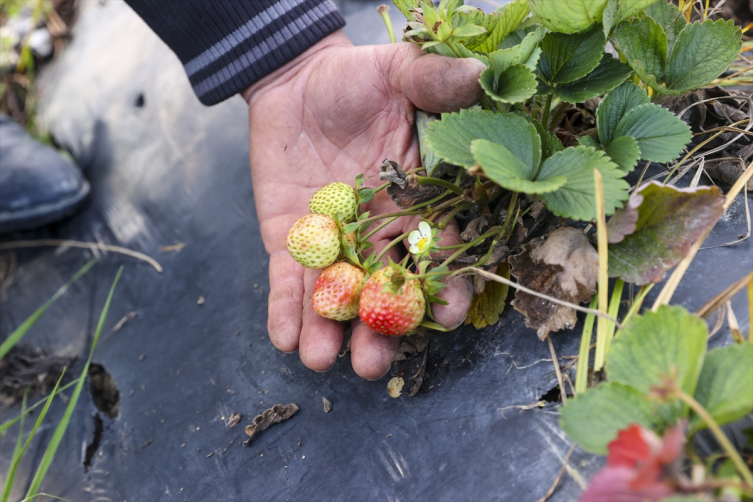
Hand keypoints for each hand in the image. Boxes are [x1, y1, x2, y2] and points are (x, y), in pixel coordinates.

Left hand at [242, 30, 483, 379]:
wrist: (297, 80)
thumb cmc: (357, 78)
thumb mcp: (399, 72)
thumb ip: (436, 82)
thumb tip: (484, 77)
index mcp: (417, 203)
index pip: (436, 252)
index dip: (445, 286)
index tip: (449, 315)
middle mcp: (379, 233)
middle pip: (385, 291)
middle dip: (381, 329)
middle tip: (373, 361)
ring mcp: (334, 242)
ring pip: (337, 296)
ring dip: (330, 330)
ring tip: (323, 359)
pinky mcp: (289, 241)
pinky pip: (288, 279)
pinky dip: (285, 308)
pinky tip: (284, 338)